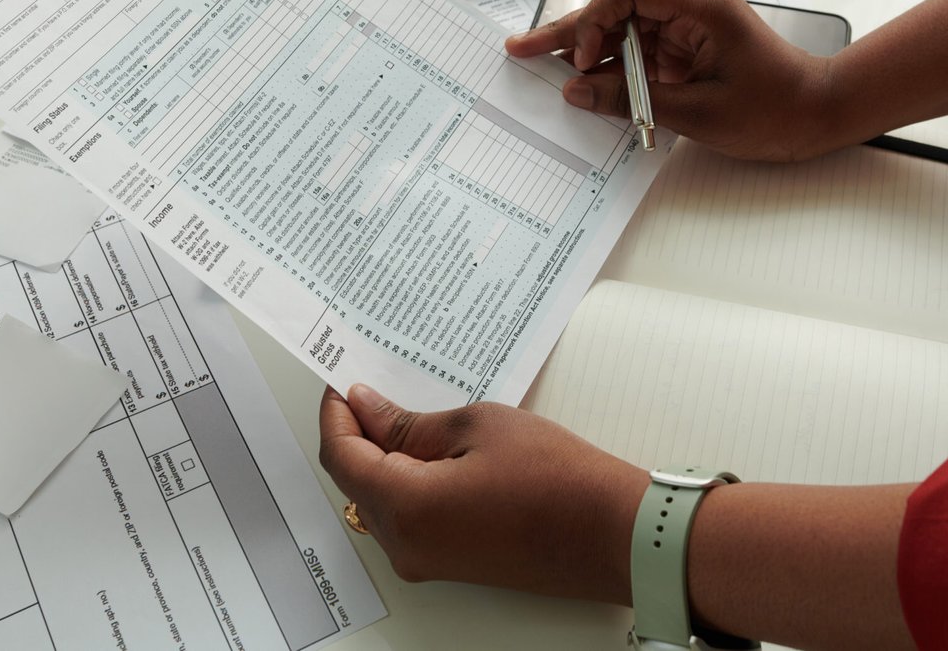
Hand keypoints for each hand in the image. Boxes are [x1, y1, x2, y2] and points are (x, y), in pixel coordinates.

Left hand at [319, 385, 647, 601]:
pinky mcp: (449, 563)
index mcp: (404, 507)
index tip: (342, 384)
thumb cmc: (557, 481)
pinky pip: (407, 518)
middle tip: (374, 389)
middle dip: (358, 432)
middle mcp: (406, 545)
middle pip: (355, 480)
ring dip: (383, 457)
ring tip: (409, 412)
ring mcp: (427, 561)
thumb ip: (410, 422)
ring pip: (380, 499)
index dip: (336, 413)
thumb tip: (369, 409)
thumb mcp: (475, 427)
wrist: (610, 532)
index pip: (342, 455)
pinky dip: (407, 480)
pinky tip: (432, 449)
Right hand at [506, 0, 838, 161]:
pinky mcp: (686, 54)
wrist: (820, 115)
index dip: (593, 22)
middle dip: (568, 32)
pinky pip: (638, 57)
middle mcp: (690, 12)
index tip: (580, 60)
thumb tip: (580, 91)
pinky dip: (611, 73)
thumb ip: (634, 100)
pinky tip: (582, 87)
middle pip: (615, 10)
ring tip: (538, 66)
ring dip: (586, 55)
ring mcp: (687, 33)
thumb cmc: (779, 108)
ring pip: (621, 35)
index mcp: (700, 8)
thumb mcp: (700, 113)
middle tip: (522, 47)